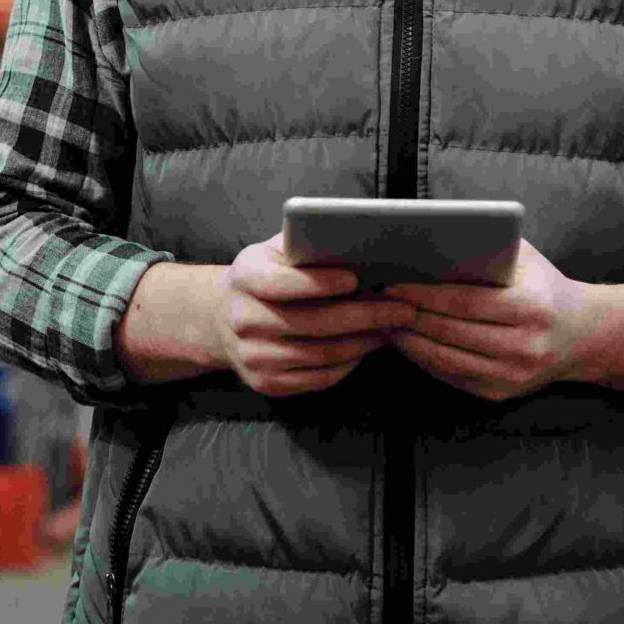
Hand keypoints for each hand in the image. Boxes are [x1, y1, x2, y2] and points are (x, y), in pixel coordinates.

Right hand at [212, 232, 416, 398]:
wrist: (222, 318)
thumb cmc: (265, 275)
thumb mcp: (274, 251)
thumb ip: (305, 244)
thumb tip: (354, 240)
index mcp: (244, 278)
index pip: (281, 283)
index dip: (320, 282)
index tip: (356, 279)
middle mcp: (243, 320)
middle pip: (312, 322)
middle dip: (364, 315)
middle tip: (400, 308)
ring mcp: (253, 356)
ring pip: (321, 353)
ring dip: (364, 341)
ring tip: (392, 327)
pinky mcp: (267, 383)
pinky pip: (319, 378)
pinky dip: (350, 363)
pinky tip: (368, 346)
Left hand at [384, 240, 598, 402]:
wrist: (580, 335)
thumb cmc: (543, 285)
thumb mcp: (525, 258)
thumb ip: (488, 248)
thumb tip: (431, 238)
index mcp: (530, 308)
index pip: (464, 302)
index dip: (424, 294)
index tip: (392, 282)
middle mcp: (523, 347)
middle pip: (449, 331)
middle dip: (409, 314)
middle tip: (377, 299)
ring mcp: (511, 376)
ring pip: (445, 358)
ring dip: (408, 339)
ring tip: (384, 318)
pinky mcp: (498, 394)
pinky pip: (450, 375)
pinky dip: (423, 357)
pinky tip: (405, 339)